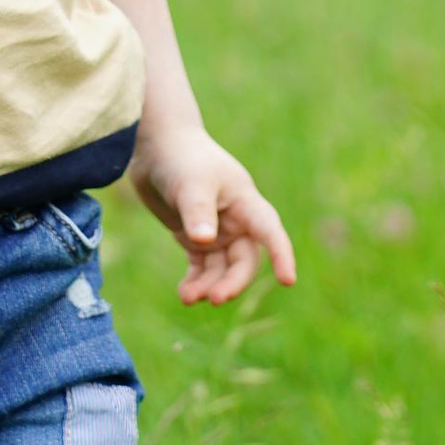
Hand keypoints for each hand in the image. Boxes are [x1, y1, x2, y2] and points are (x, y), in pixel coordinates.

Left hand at [130, 128, 297, 307]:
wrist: (156, 146)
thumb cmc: (181, 158)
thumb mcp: (191, 183)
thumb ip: (198, 212)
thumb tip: (205, 242)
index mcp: (245, 202)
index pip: (269, 231)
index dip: (281, 255)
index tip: (288, 281)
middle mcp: (236, 220)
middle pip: (244, 259)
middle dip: (233, 281)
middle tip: (216, 298)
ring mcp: (216, 230)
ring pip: (222, 268)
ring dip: (209, 285)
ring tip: (188, 297)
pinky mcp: (195, 237)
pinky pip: (201, 267)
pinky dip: (195, 281)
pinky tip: (186, 294)